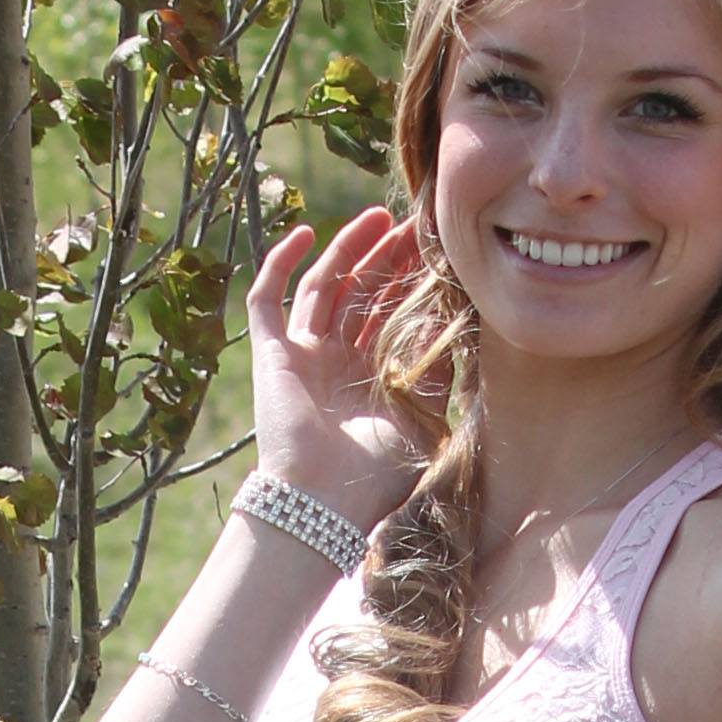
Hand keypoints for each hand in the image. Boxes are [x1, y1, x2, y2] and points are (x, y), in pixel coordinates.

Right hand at [245, 210, 430, 537]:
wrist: (323, 502)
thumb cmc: (375, 476)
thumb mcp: (422, 419)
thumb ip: (436, 374)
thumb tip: (454, 323)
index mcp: (370, 378)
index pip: (390, 315)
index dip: (410, 282)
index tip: (436, 251)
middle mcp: (335, 363)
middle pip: (360, 294)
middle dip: (386, 258)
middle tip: (413, 226)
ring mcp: (302, 355)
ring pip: (323, 286)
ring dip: (347, 249)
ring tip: (378, 218)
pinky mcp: (271, 354)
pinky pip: (268, 298)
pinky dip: (280, 264)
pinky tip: (305, 234)